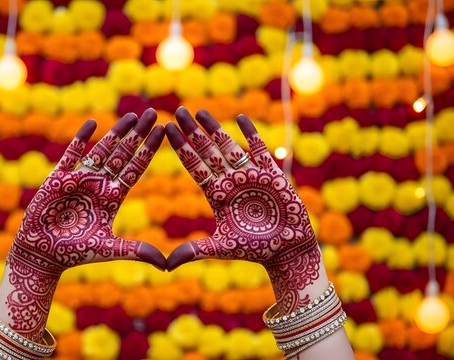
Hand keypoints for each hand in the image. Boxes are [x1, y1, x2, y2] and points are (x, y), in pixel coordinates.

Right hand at [6, 109, 165, 338]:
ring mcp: (79, 179)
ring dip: (117, 132)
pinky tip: (92, 123)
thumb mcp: (109, 249)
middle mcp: (99, 185)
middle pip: (123, 154)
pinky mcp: (58, 178)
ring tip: (132, 115)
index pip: (136, 168)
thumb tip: (166, 264)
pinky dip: (81, 139)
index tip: (163, 132)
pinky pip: (71, 154)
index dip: (149, 150)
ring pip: (102, 150)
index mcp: (113, 197)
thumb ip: (136, 251)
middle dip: (138, 134)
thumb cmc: (74, 253)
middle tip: (154, 113)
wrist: (41, 254)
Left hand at [165, 108, 320, 313]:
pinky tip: (241, 118)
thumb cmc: (255, 249)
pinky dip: (251, 134)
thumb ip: (194, 251)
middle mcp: (230, 181)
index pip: (194, 166)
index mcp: (217, 194)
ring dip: (215, 129)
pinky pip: (259, 150)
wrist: (288, 250)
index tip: (166, 129)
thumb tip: (165, 265)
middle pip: (207, 151)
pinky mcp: (271, 174)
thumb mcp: (222, 247)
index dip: (181, 148)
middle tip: (178, 110)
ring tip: (200, 111)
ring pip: (229, 146)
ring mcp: (250, 175)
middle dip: (193, 132)